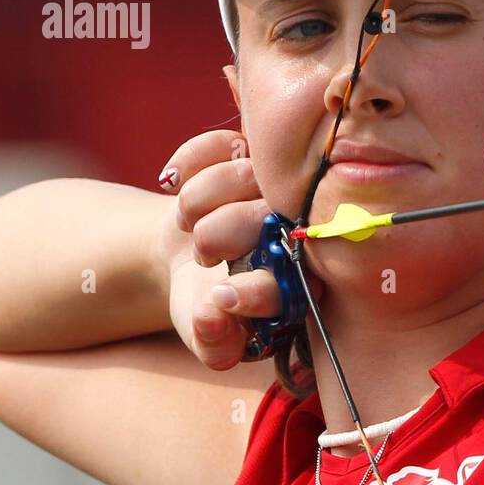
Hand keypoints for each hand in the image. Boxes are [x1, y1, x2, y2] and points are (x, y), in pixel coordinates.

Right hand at [156, 130, 299, 369]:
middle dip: (216, 237)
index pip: (297, 280)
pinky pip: (220, 144)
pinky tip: (177, 183)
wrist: (189, 250)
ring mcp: (284, 182)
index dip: (256, 291)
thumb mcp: (203, 329)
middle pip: (265, 219)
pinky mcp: (258, 148)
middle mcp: (304, 224)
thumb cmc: (206, 296)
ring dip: (196, 202)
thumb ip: (212, 340)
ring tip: (191, 223)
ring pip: (240, 177)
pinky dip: (190, 162)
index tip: (219, 297)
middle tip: (204, 254)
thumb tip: (212, 317)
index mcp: (306, 277)